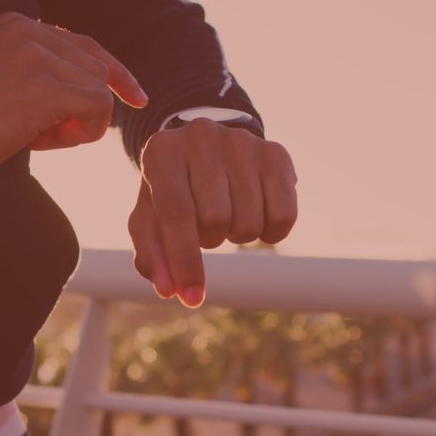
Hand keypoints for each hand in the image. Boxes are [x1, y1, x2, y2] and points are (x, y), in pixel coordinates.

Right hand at [0, 12, 147, 185]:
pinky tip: (53, 142)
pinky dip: (85, 131)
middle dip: (89, 107)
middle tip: (58, 136)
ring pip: (99, 89)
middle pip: (96, 67)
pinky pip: (97, 107)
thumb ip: (40, 73)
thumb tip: (95, 95)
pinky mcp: (43, 87)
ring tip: (42, 139)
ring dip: (81, 123)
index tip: (135, 95)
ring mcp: (36, 55)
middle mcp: (28, 30)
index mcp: (16, 23)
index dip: (114, 72)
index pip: (84, 44)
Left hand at [128, 118, 297, 307]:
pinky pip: (284, 216)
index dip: (185, 260)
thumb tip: (170, 291)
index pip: (176, 213)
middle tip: (206, 227)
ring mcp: (242, 142)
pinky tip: (257, 216)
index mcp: (162, 152)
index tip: (192, 298)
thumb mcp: (150, 217)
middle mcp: (202, 137)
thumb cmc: (173, 191)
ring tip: (228, 214)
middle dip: (210, 239)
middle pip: (216, 219)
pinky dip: (271, 233)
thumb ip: (153, 255)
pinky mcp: (276, 153)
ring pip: (249, 222)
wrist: (206, 148)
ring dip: (237, 235)